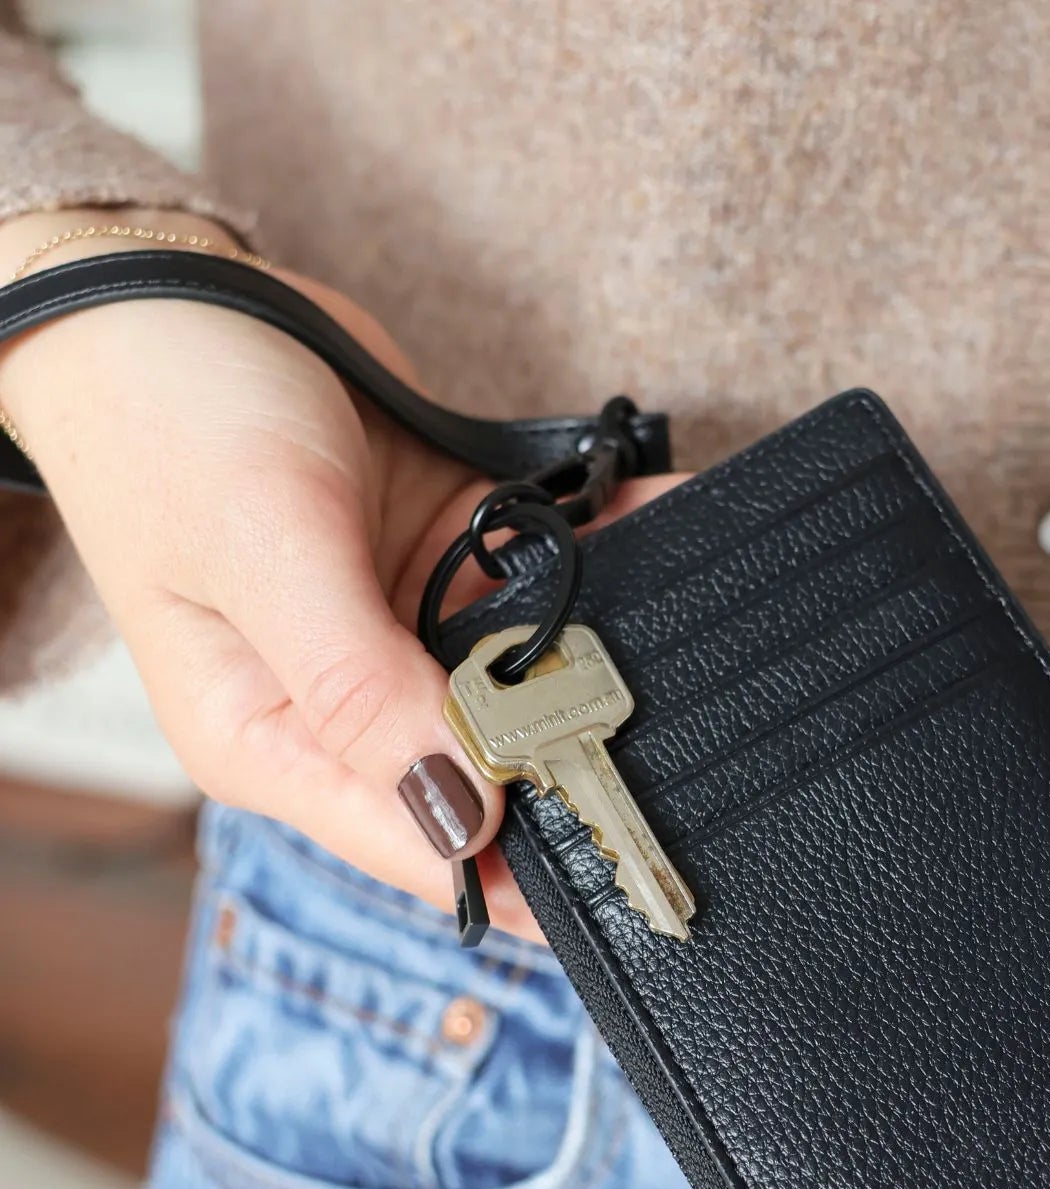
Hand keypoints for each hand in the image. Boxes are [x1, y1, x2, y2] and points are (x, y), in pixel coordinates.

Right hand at [0, 208, 683, 940]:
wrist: (172, 292)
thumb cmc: (171, 418)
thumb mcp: (262, 554)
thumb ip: (358, 688)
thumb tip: (464, 816)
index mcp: (276, 743)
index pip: (423, 845)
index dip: (531, 858)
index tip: (629, 835)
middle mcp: (350, 709)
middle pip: (501, 773)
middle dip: (593, 747)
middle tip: (687, 721)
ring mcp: (409, 638)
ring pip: (542, 676)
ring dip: (617, 646)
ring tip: (702, 610)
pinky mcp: (449, 568)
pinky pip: (549, 580)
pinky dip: (609, 555)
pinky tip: (667, 524)